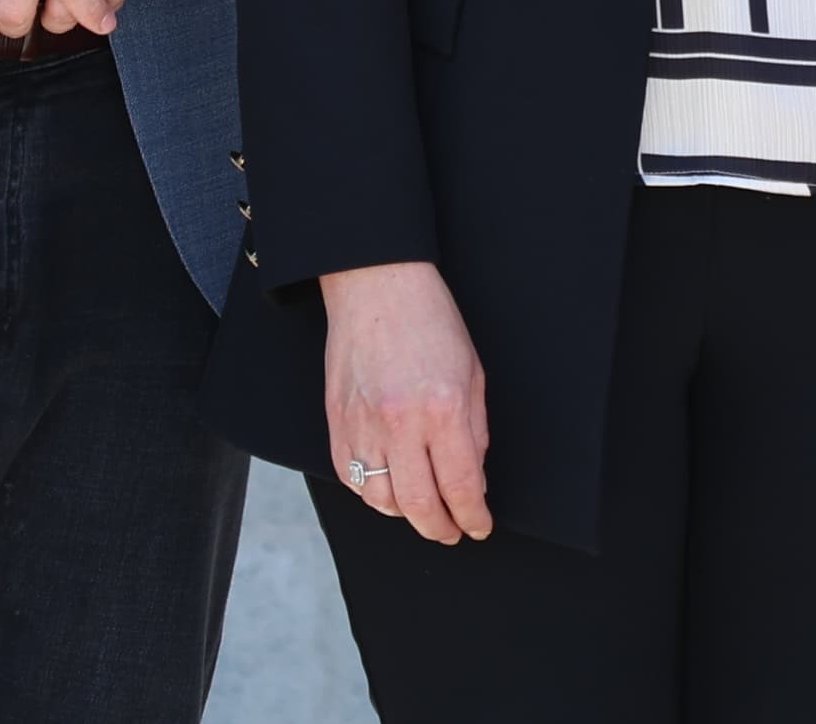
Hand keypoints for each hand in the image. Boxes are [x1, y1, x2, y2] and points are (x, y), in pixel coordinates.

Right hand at [321, 261, 493, 544]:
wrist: (376, 284)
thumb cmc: (430, 320)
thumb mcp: (472, 371)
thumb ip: (474, 430)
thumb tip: (472, 478)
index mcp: (443, 408)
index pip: (462, 486)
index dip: (473, 517)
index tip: (479, 526)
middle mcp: (400, 422)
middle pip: (419, 505)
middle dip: (440, 529)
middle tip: (451, 532)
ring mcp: (362, 423)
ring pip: (380, 499)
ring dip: (405, 514)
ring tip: (421, 508)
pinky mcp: (336, 420)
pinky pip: (349, 476)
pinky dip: (370, 492)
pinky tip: (387, 487)